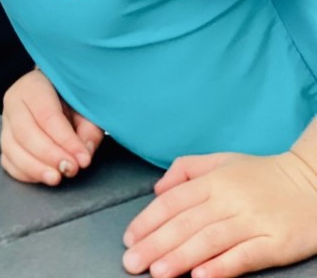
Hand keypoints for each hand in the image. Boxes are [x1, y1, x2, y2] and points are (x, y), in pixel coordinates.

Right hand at [0, 69, 103, 184]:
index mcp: (33, 86)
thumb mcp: (85, 105)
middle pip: (25, 133)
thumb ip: (89, 129)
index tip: (84, 159)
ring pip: (12, 149)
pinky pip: (8, 162)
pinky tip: (43, 177)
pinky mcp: (6, 142)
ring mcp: (6, 123)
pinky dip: (25, 173)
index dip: (66, 140)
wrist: (55, 93)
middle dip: (49, 155)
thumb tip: (84, 154)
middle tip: (71, 169)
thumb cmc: (70, 99)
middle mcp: (14, 102)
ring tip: (57, 178)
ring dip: (35, 168)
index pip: (46, 115)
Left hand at [122, 149, 316, 277]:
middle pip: (185, 223)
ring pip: (209, 240)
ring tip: (157, 272)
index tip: (129, 239)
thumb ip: (186, 170)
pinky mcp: (274, 243)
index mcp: (213, 180)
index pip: (172, 201)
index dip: (148, 220)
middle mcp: (229, 199)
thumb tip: (157, 189)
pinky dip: (222, 266)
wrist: (311, 182)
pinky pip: (244, 256)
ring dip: (181, 257)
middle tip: (132, 263)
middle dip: (155, 244)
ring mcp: (252, 221)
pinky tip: (201, 277)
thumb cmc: (261, 175)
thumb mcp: (221, 161)